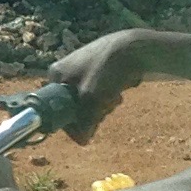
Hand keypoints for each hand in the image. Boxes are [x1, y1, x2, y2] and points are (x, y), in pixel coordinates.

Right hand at [44, 30, 162, 141]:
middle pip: (74, 108)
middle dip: (91, 112)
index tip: (87, 121)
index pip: (55, 110)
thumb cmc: (108, 70)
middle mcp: (65, 72)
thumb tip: (82, 141)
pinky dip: (108, 98)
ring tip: (113, 97)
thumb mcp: (91, 99)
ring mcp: (82, 73)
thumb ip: (84, 123)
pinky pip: (98, 96)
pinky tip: (118, 93)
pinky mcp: (98, 74)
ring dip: (102, 107)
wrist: (135, 49)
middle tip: (103, 106)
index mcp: (56, 75)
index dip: (71, 121)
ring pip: (88, 104)